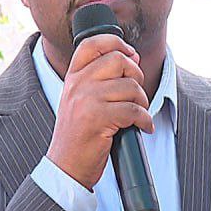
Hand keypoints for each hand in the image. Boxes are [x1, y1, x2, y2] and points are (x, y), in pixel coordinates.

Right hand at [46, 33, 153, 189]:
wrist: (66, 166)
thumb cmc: (78, 135)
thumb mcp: (79, 100)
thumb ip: (99, 79)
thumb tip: (132, 57)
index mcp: (72, 77)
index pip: (92, 44)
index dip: (116, 43)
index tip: (131, 56)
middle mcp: (77, 85)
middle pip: (118, 60)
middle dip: (136, 76)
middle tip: (136, 94)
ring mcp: (86, 101)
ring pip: (130, 86)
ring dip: (142, 102)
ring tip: (138, 115)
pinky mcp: (98, 119)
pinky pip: (134, 110)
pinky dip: (144, 120)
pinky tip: (142, 127)